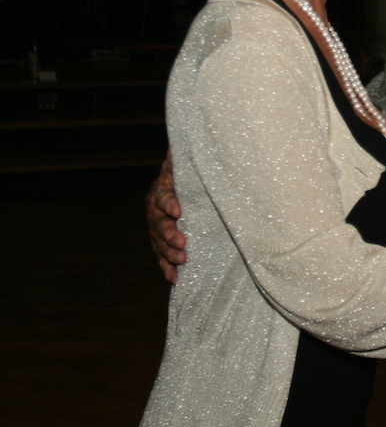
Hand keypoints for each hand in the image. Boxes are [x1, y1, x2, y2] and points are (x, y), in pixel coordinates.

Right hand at [145, 151, 185, 283]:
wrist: (185, 192)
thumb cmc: (189, 178)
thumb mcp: (185, 168)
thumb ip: (181, 162)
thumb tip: (176, 147)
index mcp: (161, 191)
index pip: (163, 197)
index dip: (169, 203)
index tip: (178, 210)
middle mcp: (155, 211)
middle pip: (159, 224)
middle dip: (169, 234)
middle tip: (182, 243)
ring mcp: (156, 230)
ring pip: (159, 244)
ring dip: (169, 254)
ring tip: (182, 260)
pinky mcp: (162, 245)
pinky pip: (162, 259)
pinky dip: (168, 269)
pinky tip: (175, 278)